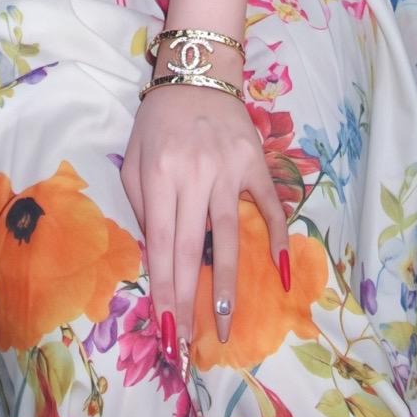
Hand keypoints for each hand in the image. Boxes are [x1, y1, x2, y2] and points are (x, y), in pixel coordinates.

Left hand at [121, 84, 288, 351]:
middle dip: (188, 300)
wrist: (198, 73)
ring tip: (225, 320)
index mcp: (159, 177)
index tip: (165, 328)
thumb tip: (155, 256)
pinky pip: (269, 204)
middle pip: (190, 249)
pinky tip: (282, 268)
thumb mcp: (134, 157)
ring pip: (227, 235)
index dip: (163, 289)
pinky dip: (277, 235)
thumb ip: (142, 205)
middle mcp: (194, 176)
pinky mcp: (254, 162)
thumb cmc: (158, 121)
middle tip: (190, 343)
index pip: (160, 246)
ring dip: (226, 281)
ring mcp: (228, 170)